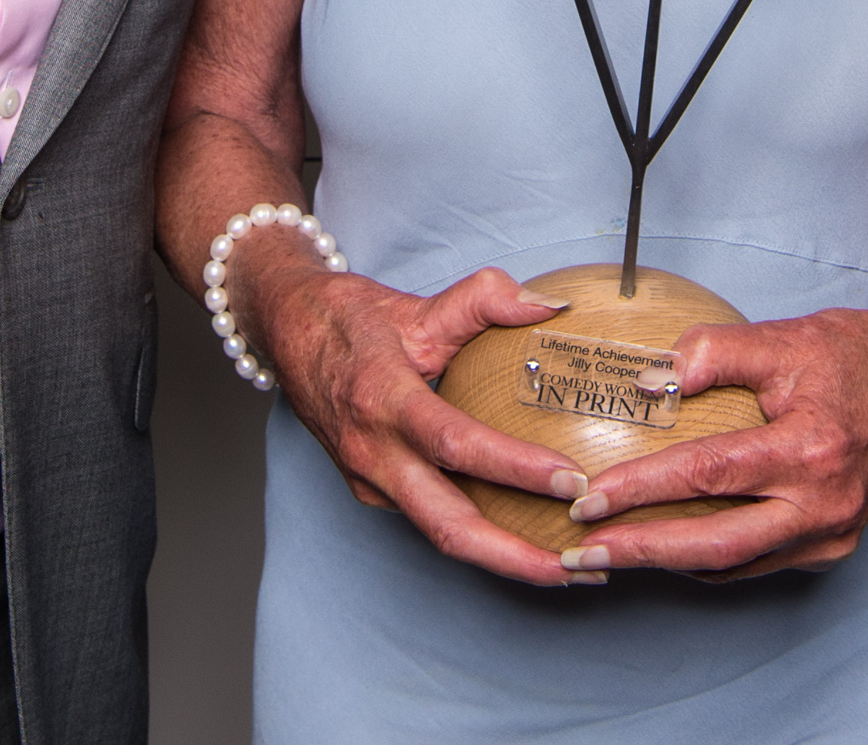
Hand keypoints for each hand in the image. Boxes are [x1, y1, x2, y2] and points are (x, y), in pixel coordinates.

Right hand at [246, 255, 598, 586]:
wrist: (286, 334)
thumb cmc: (351, 319)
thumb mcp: (418, 302)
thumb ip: (486, 298)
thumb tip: (552, 307)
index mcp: (382, 400)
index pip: (454, 445)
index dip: (514, 467)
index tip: (572, 480)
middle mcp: (372, 453)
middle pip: (448, 527)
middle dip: (517, 557)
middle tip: (581, 565)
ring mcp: (369, 481)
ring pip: (441, 536)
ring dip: (506, 559)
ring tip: (570, 568)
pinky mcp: (372, 492)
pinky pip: (431, 521)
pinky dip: (481, 537)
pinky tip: (526, 536)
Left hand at [557, 290, 867, 579]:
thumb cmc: (848, 356)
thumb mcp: (781, 338)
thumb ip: (713, 351)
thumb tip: (653, 380)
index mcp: (812, 450)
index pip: (709, 475)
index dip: (644, 488)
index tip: (590, 497)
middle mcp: (825, 504)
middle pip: (717, 543)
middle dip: (643, 550)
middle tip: (582, 552)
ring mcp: (832, 534)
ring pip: (735, 563)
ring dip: (668, 563)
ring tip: (610, 555)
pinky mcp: (831, 546)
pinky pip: (757, 562)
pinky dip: (707, 560)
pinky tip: (666, 549)